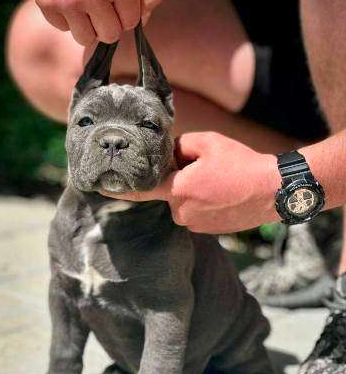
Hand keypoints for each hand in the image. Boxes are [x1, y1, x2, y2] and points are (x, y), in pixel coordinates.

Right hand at [31, 0, 160, 44]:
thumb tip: (145, 20)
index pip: (130, 23)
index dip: (125, 12)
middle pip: (109, 35)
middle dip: (108, 23)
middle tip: (102, 3)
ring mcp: (68, 0)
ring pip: (85, 39)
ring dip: (88, 26)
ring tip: (86, 4)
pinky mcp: (47, 4)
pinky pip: (64, 29)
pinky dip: (67, 17)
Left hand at [103, 132, 281, 233]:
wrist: (273, 191)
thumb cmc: (241, 164)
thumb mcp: (207, 143)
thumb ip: (179, 146)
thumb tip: (168, 154)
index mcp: (178, 190)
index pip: (140, 192)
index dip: (119, 190)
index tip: (99, 189)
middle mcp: (181, 212)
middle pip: (168, 193)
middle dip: (179, 180)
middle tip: (204, 169)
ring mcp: (195, 225)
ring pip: (183, 204)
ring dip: (193, 193)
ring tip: (219, 182)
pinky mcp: (207, 231)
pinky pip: (195, 213)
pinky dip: (204, 204)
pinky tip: (223, 194)